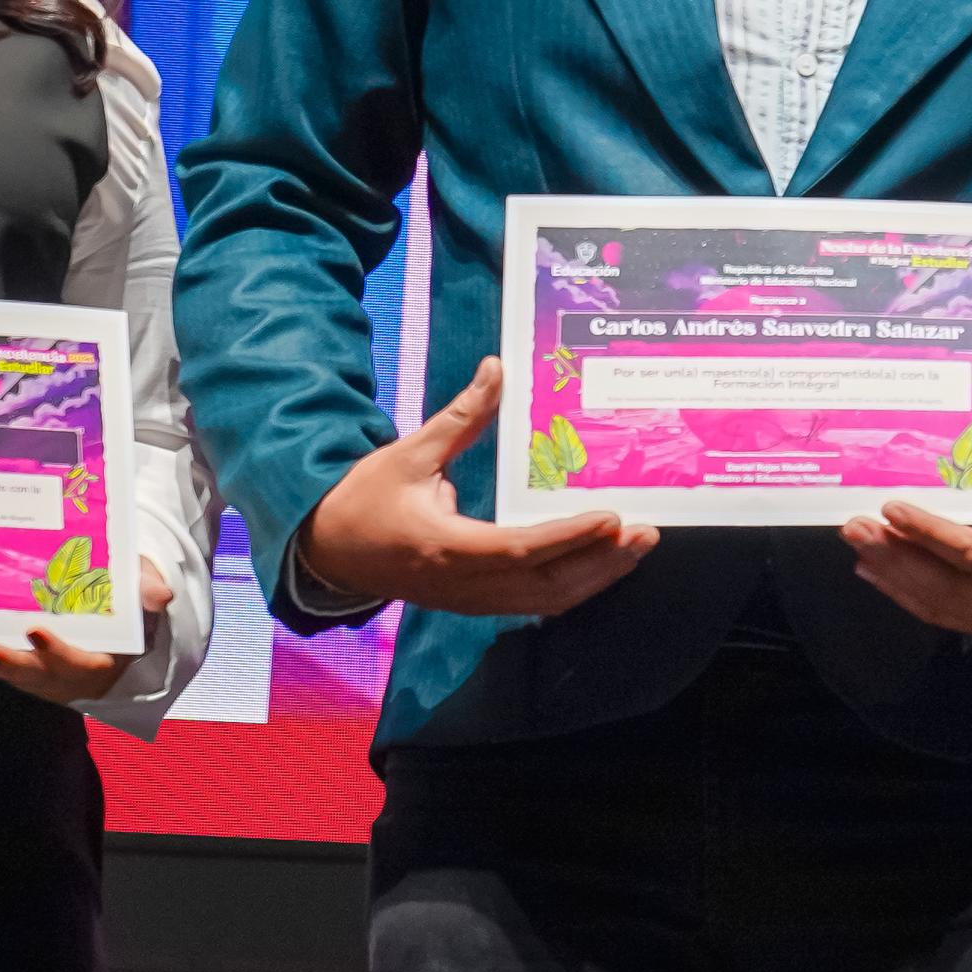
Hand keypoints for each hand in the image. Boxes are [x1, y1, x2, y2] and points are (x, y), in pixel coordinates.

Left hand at [0, 558, 177, 705]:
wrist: (121, 632)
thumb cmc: (129, 608)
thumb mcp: (142, 597)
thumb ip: (146, 592)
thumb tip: (160, 593)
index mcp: (106, 660)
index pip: (82, 661)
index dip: (57, 650)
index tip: (34, 629)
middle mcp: (74, 676)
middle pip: (40, 674)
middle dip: (11, 664)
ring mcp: (49, 677)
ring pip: (19, 675)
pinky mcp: (31, 672)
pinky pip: (8, 670)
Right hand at [297, 357, 658, 616]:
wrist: (326, 550)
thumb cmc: (364, 498)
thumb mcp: (408, 453)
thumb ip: (459, 417)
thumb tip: (496, 368)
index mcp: (445, 546)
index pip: (519, 549)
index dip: (569, 538)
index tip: (611, 519)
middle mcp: (463, 583)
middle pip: (546, 586)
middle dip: (601, 563)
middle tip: (646, 533)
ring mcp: (470, 600)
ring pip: (545, 600)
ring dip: (595, 578)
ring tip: (636, 548)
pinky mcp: (474, 603)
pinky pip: (533, 602)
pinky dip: (572, 586)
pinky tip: (602, 565)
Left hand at [838, 423, 971, 639]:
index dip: (931, 534)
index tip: (892, 508)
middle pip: (947, 587)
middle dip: (896, 557)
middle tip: (854, 526)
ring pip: (936, 604)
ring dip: (891, 574)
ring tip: (857, 541)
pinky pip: (937, 612)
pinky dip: (901, 591)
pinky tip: (870, 568)